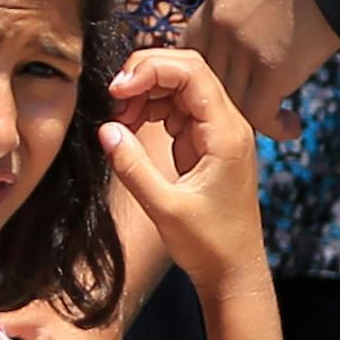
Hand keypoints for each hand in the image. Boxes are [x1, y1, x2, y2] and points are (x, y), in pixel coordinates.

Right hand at [97, 48, 267, 286]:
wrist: (233, 270)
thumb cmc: (208, 244)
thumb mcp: (164, 208)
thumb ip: (133, 167)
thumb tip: (105, 129)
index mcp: (225, 132)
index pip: (191, 72)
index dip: (150, 69)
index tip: (117, 92)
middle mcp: (226, 123)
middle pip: (186, 70)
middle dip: (145, 74)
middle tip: (113, 100)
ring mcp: (216, 131)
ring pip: (179, 87)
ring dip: (145, 93)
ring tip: (119, 120)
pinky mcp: (205, 142)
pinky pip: (177, 109)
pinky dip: (151, 110)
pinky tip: (131, 128)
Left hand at [183, 0, 339, 139]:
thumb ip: (244, 1)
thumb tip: (253, 24)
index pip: (190, 46)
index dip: (204, 71)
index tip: (225, 86)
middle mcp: (220, 24)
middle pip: (207, 79)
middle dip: (224, 100)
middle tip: (248, 113)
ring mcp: (241, 48)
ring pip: (231, 101)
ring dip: (252, 118)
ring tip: (276, 121)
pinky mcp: (269, 69)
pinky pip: (259, 114)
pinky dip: (276, 127)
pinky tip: (292, 127)